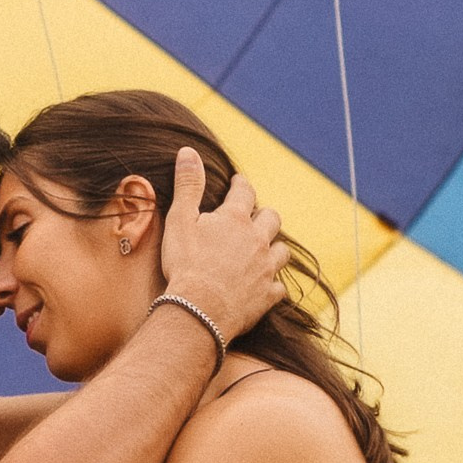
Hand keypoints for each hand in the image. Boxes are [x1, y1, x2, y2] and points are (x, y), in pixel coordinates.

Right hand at [157, 147, 287, 345]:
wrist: (199, 310)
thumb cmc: (186, 264)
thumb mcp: (180, 219)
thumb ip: (188, 185)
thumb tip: (188, 152)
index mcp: (235, 220)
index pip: (244, 192)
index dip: (241, 184)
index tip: (238, 181)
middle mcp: (257, 240)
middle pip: (271, 219)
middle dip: (263, 215)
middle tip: (253, 217)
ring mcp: (265, 269)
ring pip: (282, 251)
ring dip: (274, 247)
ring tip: (264, 248)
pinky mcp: (267, 295)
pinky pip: (279, 287)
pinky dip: (273, 284)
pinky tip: (266, 285)